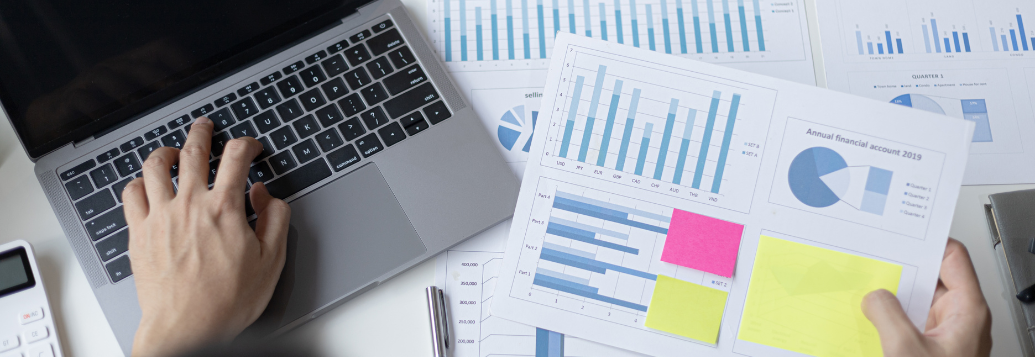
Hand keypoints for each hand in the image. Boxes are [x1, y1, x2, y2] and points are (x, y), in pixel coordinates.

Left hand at [124, 117, 290, 356]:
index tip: (251, 148)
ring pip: (156, 165)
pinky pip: (131, 193)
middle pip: (194, 151)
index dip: (248, 144)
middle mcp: (190, 205)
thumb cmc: (227, 301)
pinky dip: (139, 182)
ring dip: (167, 151)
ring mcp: (160, 217)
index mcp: (225, 209)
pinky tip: (146, 184)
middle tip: (206, 127)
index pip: (237, 157)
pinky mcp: (139, 233)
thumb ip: (275, 220)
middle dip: (203, 133)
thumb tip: (267, 195)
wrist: (188, 328)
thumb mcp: (272, 261)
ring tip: (174, 151)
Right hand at [862, 238, 991, 356]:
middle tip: (878, 264)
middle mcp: (961, 319)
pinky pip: (911, 323)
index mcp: (968, 311)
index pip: (954, 257)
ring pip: (918, 302)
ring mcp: (946, 334)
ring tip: (870, 294)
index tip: (905, 236)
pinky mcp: (931, 348)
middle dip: (903, 271)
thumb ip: (886, 314)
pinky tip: (874, 320)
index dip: (929, 242)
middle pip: (932, 279)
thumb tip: (874, 297)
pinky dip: (892, 319)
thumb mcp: (905, 348)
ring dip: (894, 299)